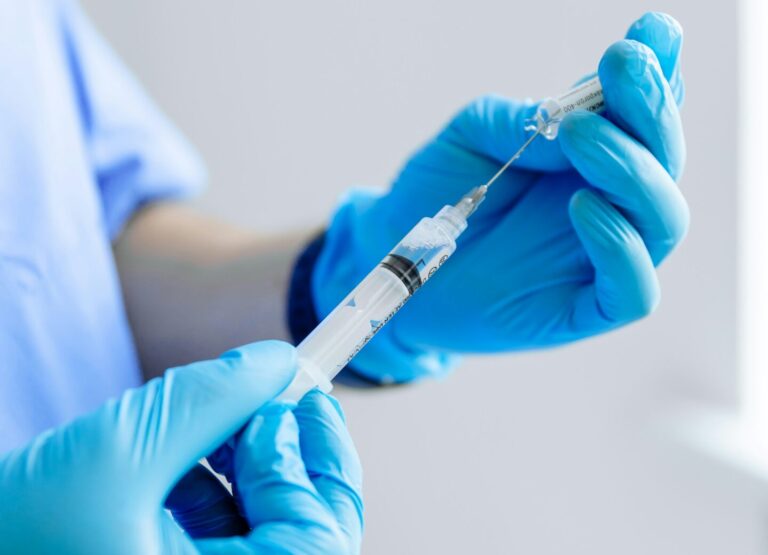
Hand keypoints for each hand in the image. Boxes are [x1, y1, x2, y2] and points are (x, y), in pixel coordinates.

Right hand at [0, 341, 363, 554]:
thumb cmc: (19, 526)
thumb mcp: (125, 450)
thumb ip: (213, 401)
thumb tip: (277, 364)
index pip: (316, 538)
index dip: (320, 459)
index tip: (309, 396)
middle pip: (296, 533)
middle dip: (287, 456)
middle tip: (280, 396)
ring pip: (257, 527)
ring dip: (247, 461)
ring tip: (223, 413)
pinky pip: (217, 533)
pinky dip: (211, 481)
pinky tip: (186, 443)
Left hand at [313, 12, 686, 380]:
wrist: (393, 257)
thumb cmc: (435, 195)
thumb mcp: (471, 138)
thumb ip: (523, 122)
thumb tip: (581, 115)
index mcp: (586, 160)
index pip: (640, 118)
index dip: (657, 77)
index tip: (651, 32)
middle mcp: (606, 204)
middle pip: (664, 161)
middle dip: (650, 109)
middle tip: (620, 64)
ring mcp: (598, 259)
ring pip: (661, 219)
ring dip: (632, 169)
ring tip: (578, 133)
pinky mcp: (581, 309)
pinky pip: (632, 290)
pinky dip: (619, 246)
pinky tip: (580, 206)